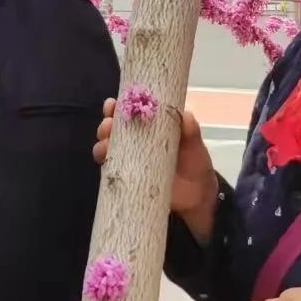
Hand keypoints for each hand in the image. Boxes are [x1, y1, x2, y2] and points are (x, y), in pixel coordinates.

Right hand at [93, 97, 218, 239]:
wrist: (198, 195)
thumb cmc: (195, 162)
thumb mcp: (194, 144)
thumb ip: (190, 130)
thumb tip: (186, 115)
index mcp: (150, 126)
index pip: (129, 112)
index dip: (117, 107)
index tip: (112, 105)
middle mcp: (136, 141)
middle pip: (113, 129)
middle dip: (106, 125)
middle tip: (108, 126)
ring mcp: (130, 161)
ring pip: (107, 149)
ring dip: (102, 145)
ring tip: (106, 146)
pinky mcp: (128, 179)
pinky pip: (111, 171)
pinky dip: (105, 166)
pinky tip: (106, 163)